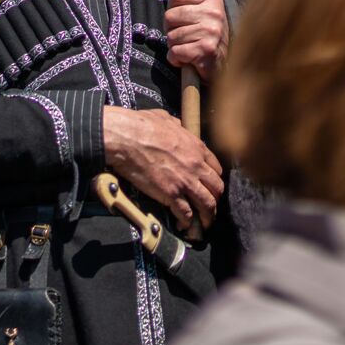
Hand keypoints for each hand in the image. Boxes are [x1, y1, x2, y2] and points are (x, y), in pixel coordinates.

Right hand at [103, 106, 223, 230]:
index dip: (214, 180)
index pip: (216, 168)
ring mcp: (185, 181)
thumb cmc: (142, 125)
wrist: (127, 138)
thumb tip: (176, 124)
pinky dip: (187, 222)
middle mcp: (196, 166)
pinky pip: (186, 213)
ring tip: (204, 224)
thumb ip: (176, 124)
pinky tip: (184, 226)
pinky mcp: (171, 194)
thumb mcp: (165, 118)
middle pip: (217, 188)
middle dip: (216, 199)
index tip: (210, 186)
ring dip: (208, 216)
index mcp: (196, 147)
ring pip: (207, 204)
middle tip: (210, 207)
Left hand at [164, 0, 228, 79]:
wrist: (222, 64)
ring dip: (175, 46)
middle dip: (172, 29)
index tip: (184, 17)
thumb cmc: (209, 33)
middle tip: (187, 35)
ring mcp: (211, 31)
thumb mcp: (206, 5)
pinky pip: (175, 52)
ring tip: (190, 46)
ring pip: (171, 36)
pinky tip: (189, 59)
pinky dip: (177, 59)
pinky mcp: (206, 50)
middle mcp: (214, 12)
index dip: (174, 8)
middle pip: (170, 16)